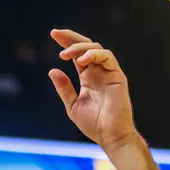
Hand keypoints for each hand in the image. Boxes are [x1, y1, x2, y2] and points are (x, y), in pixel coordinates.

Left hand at [48, 29, 138, 152]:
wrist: (110, 136)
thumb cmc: (94, 124)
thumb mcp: (73, 105)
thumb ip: (64, 88)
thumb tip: (52, 70)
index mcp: (88, 76)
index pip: (77, 54)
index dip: (67, 42)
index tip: (54, 34)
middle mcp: (98, 71)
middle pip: (86, 46)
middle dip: (71, 37)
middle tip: (56, 33)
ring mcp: (108, 72)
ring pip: (96, 48)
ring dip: (80, 47)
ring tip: (66, 54)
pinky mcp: (117, 75)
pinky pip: (107, 56)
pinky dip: (94, 54)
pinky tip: (81, 61)